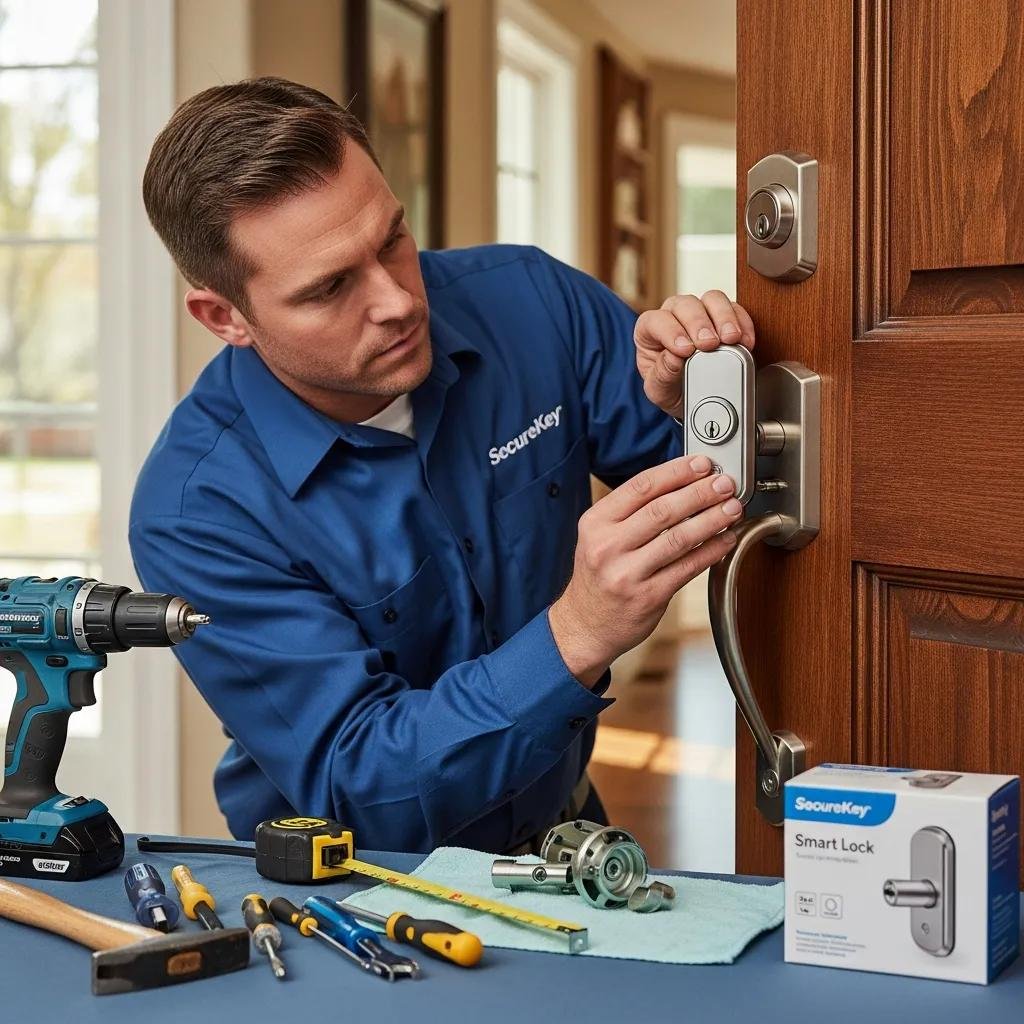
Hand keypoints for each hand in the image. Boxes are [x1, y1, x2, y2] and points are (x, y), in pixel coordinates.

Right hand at [548, 455, 742, 686]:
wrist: (584, 625)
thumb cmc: (598, 577)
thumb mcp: (598, 537)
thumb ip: (631, 513)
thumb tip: (681, 485)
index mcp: (595, 523)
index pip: (640, 487)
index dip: (675, 472)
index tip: (701, 464)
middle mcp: (608, 546)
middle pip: (662, 510)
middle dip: (700, 492)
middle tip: (723, 483)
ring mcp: (627, 573)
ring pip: (679, 538)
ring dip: (712, 519)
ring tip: (732, 508)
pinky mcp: (648, 596)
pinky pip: (687, 568)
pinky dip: (711, 551)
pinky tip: (725, 540)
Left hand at [634, 290, 755, 416]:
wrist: (693, 400)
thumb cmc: (670, 389)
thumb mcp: (660, 390)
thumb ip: (662, 375)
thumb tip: (674, 358)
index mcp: (649, 331)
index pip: (655, 321)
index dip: (671, 332)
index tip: (686, 350)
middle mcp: (674, 315)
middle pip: (685, 304)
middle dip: (699, 323)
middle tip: (710, 344)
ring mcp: (700, 312)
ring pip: (712, 299)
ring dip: (724, 317)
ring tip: (731, 339)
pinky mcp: (724, 317)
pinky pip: (736, 308)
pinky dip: (743, 323)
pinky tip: (745, 342)